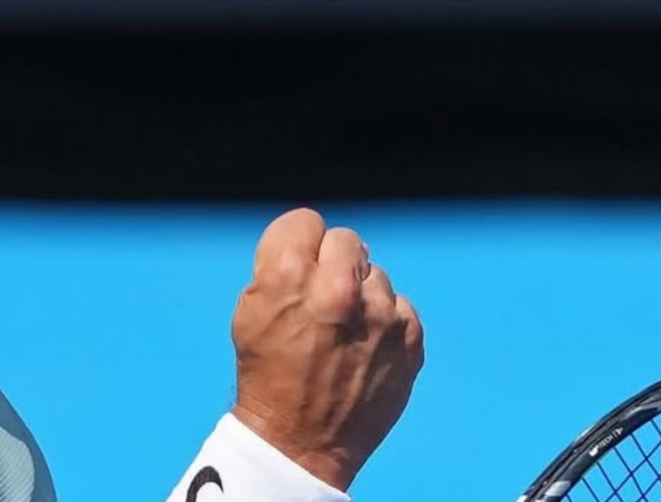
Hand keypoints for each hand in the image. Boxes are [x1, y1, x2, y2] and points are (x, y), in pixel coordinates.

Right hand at [230, 208, 423, 490]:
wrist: (300, 441)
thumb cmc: (268, 374)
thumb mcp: (249, 310)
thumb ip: (277, 264)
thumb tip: (308, 240)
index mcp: (290, 275)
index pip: (306, 220)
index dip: (299, 243)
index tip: (298, 263)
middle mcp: (339, 288)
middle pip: (345, 239)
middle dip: (332, 262)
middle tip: (322, 296)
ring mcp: (381, 314)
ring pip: (376, 274)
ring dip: (361, 294)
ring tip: (344, 331)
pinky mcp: (411, 338)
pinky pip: (401, 306)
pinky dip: (386, 322)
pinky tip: (366, 346)